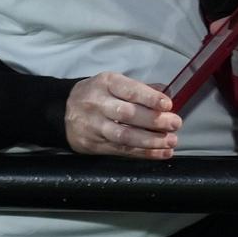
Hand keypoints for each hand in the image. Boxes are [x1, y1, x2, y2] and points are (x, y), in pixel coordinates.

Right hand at [64, 72, 181, 159]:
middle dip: (154, 120)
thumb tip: (167, 92)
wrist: (62, 111)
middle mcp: (98, 104)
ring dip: (150, 141)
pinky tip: (160, 153)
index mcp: (106, 83)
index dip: (149, 98)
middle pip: (127, 114)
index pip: (129, 90)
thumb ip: (139, 88)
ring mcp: (95, 127)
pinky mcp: (94, 145)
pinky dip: (143, 153)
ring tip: (171, 142)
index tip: (168, 104)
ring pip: (124, 136)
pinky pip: (121, 150)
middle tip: (175, 124)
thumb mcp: (112, 83)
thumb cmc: (96, 94)